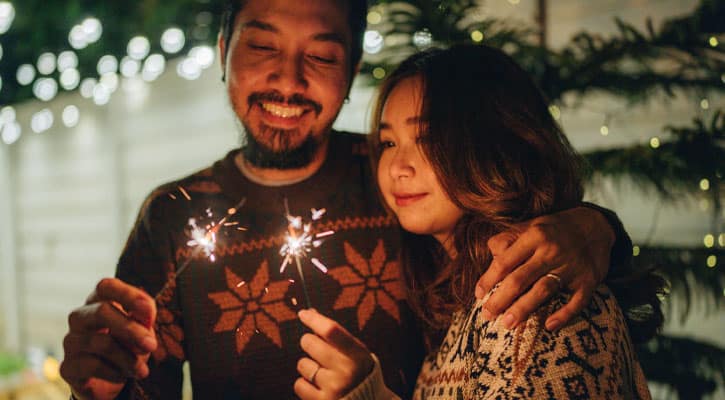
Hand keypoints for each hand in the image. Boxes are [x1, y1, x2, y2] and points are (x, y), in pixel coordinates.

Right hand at [60, 278, 156, 399]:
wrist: (109, 379)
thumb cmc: (126, 345)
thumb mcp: (141, 329)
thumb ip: (144, 319)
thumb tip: (146, 316)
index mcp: (99, 301)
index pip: (106, 286)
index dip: (128, 295)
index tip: (149, 312)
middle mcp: (80, 317)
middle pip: (102, 311)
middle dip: (131, 329)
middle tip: (151, 345)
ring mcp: (71, 341)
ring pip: (101, 342)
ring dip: (128, 358)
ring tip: (142, 370)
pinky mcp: (67, 366)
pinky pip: (93, 366)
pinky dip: (115, 372)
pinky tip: (123, 375)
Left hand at [294, 309, 373, 399]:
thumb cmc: (359, 373)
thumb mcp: (356, 352)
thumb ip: (336, 335)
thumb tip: (311, 313)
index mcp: (358, 356)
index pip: (331, 330)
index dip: (314, 319)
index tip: (303, 314)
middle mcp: (345, 372)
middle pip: (310, 343)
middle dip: (309, 341)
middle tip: (317, 348)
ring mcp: (333, 388)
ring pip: (302, 364)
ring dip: (308, 365)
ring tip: (321, 371)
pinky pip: (299, 384)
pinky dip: (304, 383)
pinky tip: (317, 385)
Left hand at [475, 206, 613, 330]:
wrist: (596, 225)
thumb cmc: (555, 229)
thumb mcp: (531, 225)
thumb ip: (509, 238)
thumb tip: (490, 253)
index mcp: (534, 236)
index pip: (505, 261)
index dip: (489, 280)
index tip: (478, 295)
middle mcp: (551, 251)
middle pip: (520, 279)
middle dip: (501, 299)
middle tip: (487, 316)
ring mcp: (571, 267)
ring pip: (543, 290)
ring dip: (524, 309)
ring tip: (508, 324)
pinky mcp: (589, 280)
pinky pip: (576, 301)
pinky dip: (564, 315)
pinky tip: (549, 326)